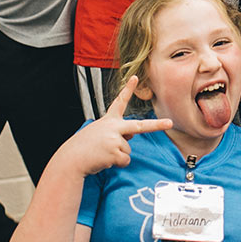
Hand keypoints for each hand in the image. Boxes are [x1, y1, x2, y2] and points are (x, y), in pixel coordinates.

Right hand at [57, 76, 172, 176]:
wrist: (70, 159)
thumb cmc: (84, 148)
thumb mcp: (99, 134)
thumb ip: (117, 132)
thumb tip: (132, 134)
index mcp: (108, 121)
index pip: (119, 102)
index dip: (127, 89)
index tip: (135, 77)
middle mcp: (113, 127)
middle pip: (139, 125)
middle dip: (157, 125)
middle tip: (170, 123)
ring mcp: (114, 139)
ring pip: (127, 150)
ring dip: (117, 155)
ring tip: (102, 154)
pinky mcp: (114, 152)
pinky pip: (125, 160)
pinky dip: (117, 163)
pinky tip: (104, 160)